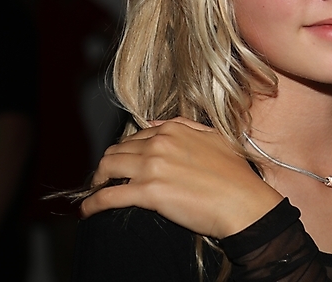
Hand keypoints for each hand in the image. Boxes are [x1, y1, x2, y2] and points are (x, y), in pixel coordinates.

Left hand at [81, 118, 282, 238]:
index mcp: (174, 129)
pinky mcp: (148, 192)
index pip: (136, 136)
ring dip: (98, 182)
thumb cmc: (236, 176)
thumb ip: (186, 126)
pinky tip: (87, 210)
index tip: (124, 164)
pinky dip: (93, 203)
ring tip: (97, 192)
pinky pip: (108, 196)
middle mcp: (159, 143)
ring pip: (107, 168)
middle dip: (109, 165)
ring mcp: (152, 167)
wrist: (244, 203)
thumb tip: (155, 122)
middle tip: (107, 179)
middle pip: (117, 150)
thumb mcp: (215, 139)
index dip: (127, 151)